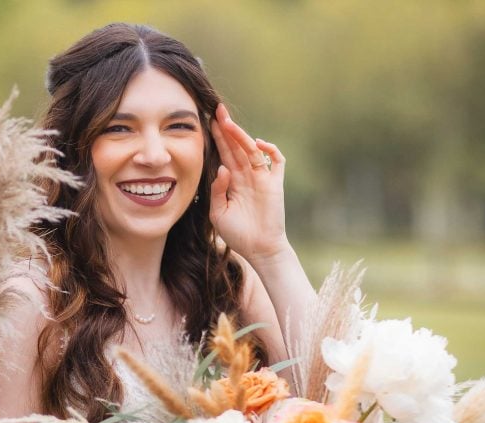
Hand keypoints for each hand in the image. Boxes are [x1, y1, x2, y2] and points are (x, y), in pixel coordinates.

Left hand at [208, 103, 287, 263]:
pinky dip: (270, 150)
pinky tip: (258, 143)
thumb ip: (217, 190)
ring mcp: (262, 178)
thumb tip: (222, 169)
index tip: (207, 121)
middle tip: (217, 110)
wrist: (259, 248)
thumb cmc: (237, 233)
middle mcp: (246, 175)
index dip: (217, 138)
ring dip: (242, 136)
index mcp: (232, 181)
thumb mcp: (218, 212)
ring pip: (252, 150)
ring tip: (229, 123)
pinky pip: (277, 161)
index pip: (223, 154)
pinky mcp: (276, 184)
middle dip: (227, 129)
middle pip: (236, 147)